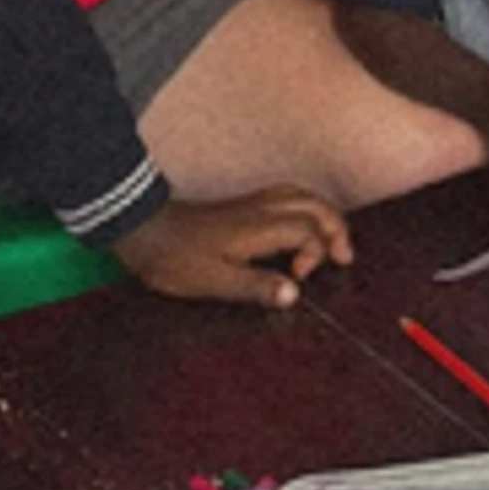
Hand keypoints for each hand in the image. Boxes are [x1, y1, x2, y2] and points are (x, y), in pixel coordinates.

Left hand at [113, 189, 352, 310]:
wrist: (144, 232)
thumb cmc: (177, 259)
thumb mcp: (215, 281)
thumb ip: (256, 287)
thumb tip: (294, 294)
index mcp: (259, 227)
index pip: (309, 230)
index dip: (316, 253)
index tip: (300, 277)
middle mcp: (261, 209)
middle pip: (314, 204)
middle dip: (336, 227)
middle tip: (344, 256)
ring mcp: (251, 204)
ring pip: (301, 195)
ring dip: (323, 214)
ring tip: (331, 240)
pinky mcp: (242, 206)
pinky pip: (286, 196)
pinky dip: (304, 208)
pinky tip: (299, 226)